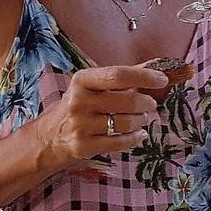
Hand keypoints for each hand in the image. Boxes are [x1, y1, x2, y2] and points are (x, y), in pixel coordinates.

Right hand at [33, 66, 167, 166]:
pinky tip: (137, 134)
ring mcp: (80, 125)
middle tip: (150, 105)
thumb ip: (123, 76)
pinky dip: (135, 138)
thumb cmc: (77, 107)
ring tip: (140, 119)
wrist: (48, 137)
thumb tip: (156, 64)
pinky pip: (120, 142)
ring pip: (126, 122)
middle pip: (127, 100)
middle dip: (146, 103)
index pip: (118, 75)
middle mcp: (79, 101)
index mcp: (82, 80)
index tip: (162, 79)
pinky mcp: (84, 146)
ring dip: (141, 121)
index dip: (144, 77)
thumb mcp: (92, 86)